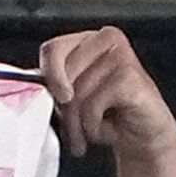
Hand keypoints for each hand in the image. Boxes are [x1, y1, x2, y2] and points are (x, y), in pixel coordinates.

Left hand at [39, 27, 175, 163]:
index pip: (53, 49)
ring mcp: (121, 55)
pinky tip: (106, 130)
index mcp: (88, 40)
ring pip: (77, 93)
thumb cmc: (108, 116)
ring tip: (87, 136)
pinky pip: (93, 105)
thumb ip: (55, 84)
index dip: (48, 78)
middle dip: (64, 112)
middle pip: (63, 75)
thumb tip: (33, 86)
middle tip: (73, 133)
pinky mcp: (131, 76)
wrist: (143, 136)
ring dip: (79, 125)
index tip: (54, 101)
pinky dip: (94, 126)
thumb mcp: (74, 97)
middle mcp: (106, 40)